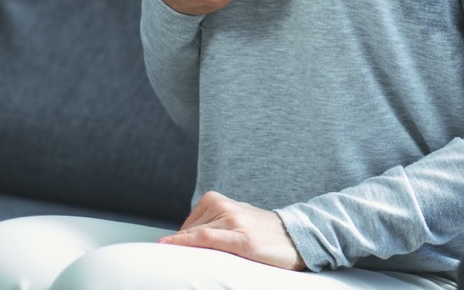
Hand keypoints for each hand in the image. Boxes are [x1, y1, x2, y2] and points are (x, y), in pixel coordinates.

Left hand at [159, 191, 305, 270]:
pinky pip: (206, 238)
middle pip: (189, 231)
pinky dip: (186, 242)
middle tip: (178, 263)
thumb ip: (211, 224)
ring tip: (197, 263)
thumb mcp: (235, 221)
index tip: (167, 254)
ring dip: (185, 251)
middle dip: (179, 248)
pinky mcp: (243, 239)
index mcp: (219, 200)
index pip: (187, 225)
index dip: (177, 242)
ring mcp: (234, 222)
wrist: (297, 237)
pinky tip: (169, 245)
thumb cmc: (263, 232)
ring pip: (195, 235)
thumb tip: (182, 239)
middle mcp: (225, 207)